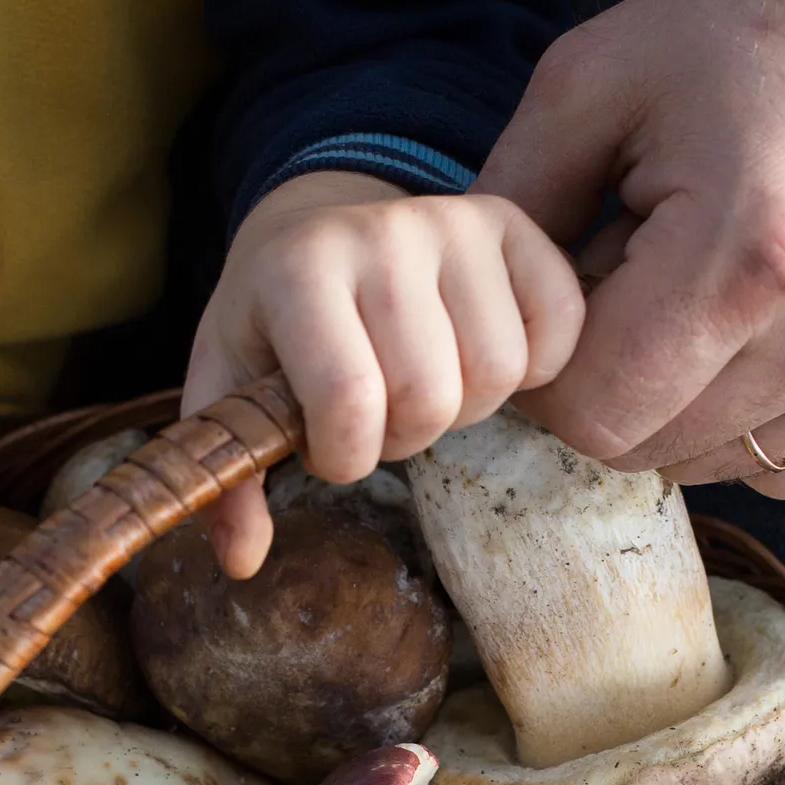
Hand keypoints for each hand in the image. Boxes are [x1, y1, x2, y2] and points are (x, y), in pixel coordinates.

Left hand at [183, 172, 583, 575]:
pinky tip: (475, 360)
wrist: (311, 228)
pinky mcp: (512, 224)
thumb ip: (230, 477)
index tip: (325, 444)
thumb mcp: (226, 390)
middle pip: (432, 397)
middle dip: (402, 438)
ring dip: (464, 408)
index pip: (350, 401)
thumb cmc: (271, 324)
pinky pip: (559, 326)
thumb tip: (242, 563)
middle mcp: (381, 232)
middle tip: (374, 417)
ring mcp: (454, 221)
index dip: (344, 457)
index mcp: (298, 270)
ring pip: (500, 371)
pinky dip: (531, 369)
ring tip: (419, 386)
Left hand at [475, 0, 784, 495]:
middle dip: (607, 384)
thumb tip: (462, 313)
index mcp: (746, 257)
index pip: (590, 415)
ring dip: (673, 402)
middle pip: (645, 449)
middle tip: (628, 282)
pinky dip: (744, 418)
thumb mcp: (597, 77)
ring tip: (695, 289)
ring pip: (709, 462)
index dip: (547, 376)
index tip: (559, 306)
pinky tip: (750, 329)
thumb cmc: (758, 24)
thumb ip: (509, 206)